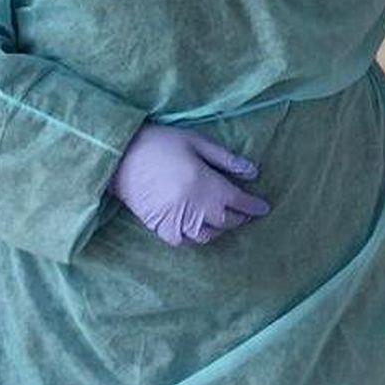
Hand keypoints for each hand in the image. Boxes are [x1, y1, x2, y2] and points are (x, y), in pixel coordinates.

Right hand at [110, 126, 269, 247]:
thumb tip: (253, 173)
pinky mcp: (161, 228)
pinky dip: (196, 237)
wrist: (120, 156)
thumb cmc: (161, 144)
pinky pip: (185, 241)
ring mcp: (178, 222)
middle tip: (245, 212)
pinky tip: (198, 227)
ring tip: (222, 218)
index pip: (240, 203)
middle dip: (240, 217)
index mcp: (208, 186)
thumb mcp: (197, 143)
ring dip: (220, 228)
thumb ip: (227, 160)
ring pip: (209, 235)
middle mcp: (196, 209)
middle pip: (227, 222)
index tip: (264, 208)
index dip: (254, 207)